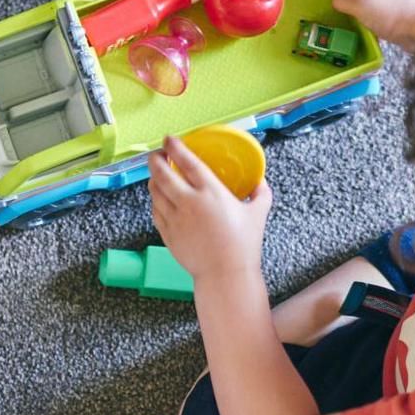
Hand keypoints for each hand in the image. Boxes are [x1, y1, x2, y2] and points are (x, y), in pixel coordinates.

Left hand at [148, 136, 271, 288]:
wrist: (225, 275)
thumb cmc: (243, 245)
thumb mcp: (258, 214)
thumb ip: (260, 193)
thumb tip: (260, 181)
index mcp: (211, 192)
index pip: (187, 161)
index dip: (175, 147)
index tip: (170, 139)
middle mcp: (189, 202)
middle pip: (162, 173)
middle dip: (156, 160)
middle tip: (158, 154)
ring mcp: (175, 218)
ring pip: (155, 192)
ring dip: (154, 179)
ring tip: (158, 174)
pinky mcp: (167, 233)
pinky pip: (155, 210)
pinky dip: (156, 200)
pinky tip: (160, 198)